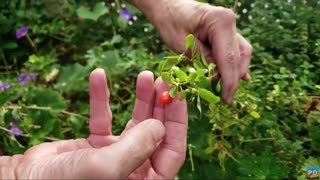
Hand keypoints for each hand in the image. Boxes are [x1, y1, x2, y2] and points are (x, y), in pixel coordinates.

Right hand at [0, 68, 187, 178]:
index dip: (177, 120)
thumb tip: (160, 125)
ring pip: (135, 122)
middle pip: (155, 132)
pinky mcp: (97, 143)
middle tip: (163, 78)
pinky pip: (104, 118)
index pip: (172, 149)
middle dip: (160, 104)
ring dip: (139, 97)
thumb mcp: (107, 168)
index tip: (178, 93)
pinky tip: (99, 76)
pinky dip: (102, 98)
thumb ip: (137, 147)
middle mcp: (134, 168)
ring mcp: (116, 154)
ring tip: (144, 75)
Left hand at [142, 0, 252, 102]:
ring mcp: (230, 26)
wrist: (168, 7)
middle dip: (233, 80)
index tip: (226, 99)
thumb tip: (218, 77)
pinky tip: (238, 77)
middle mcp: (229, 22)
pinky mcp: (227, 31)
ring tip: (229, 91)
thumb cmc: (171, 22)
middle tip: (226, 99)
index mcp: (219, 21)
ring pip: (241, 54)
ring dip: (236, 73)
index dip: (228, 81)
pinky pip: (236, 49)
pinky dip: (235, 64)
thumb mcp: (182, 44)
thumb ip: (202, 59)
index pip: (228, 58)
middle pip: (237, 57)